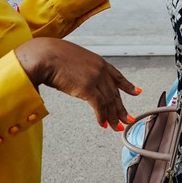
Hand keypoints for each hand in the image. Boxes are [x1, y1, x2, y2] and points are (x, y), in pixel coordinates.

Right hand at [14, 38, 139, 128]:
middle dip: (121, 109)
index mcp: (98, 61)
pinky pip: (99, 106)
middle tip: (128, 119)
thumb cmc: (51, 56)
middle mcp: (100, 70)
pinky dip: (102, 116)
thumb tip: (78, 78)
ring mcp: (95, 78)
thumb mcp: (73, 59)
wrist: (45, 55)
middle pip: (115, 93)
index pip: (118, 76)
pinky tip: (103, 123)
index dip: (128, 86)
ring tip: (117, 127)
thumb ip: (81, 68)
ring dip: (113, 116)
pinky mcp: (88, 88)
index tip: (136, 92)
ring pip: (109, 101)